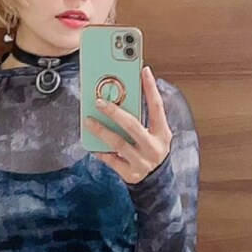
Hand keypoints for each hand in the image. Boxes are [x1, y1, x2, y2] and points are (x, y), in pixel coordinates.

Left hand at [83, 65, 171, 183]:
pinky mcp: (131, 174)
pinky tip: (93, 145)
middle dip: (115, 112)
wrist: (156, 181)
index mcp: (162, 133)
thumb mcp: (154, 134)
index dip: (151, 88)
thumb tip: (121, 97)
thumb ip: (143, 118)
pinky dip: (101, 152)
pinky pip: (112, 161)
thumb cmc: (151, 150)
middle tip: (100, 101)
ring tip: (89, 121)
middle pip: (133, 126)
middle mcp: (153, 147)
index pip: (157, 107)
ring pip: (119, 144)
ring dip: (102, 131)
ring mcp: (142, 162)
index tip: (143, 70)